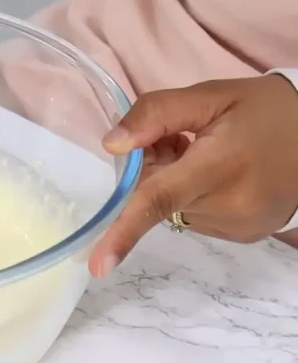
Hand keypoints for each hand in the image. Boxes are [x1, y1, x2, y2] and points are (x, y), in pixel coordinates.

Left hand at [88, 74, 297, 277]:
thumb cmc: (266, 111)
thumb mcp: (211, 96)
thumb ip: (157, 114)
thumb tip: (112, 145)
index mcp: (220, 166)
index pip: (159, 200)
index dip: (122, 231)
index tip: (95, 266)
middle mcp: (228, 205)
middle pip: (158, 200)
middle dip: (151, 174)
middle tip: (175, 141)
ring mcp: (237, 225)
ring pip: (174, 209)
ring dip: (172, 184)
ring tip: (206, 154)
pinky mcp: (242, 234)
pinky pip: (195, 217)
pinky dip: (192, 197)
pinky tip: (217, 174)